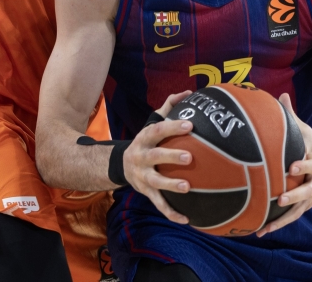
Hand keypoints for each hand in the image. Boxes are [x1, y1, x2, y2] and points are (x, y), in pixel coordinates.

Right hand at [122, 91, 194, 224]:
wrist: (121, 165)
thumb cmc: (146, 141)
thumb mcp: (152, 123)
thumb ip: (169, 107)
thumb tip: (189, 93)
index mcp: (144, 138)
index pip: (157, 130)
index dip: (172, 127)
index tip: (190, 125)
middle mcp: (141, 157)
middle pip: (155, 157)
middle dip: (171, 157)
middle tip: (190, 157)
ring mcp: (142, 177)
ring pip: (155, 183)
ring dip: (170, 186)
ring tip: (187, 187)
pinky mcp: (145, 193)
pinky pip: (158, 204)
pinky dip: (171, 213)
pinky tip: (187, 219)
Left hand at [257, 93, 311, 236]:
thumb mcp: (307, 132)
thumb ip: (293, 117)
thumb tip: (280, 95)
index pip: (311, 163)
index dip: (303, 165)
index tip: (292, 166)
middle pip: (307, 190)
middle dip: (295, 195)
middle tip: (281, 199)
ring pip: (299, 209)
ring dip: (283, 218)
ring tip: (266, 226)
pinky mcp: (306, 207)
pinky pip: (292, 217)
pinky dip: (278, 225)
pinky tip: (262, 231)